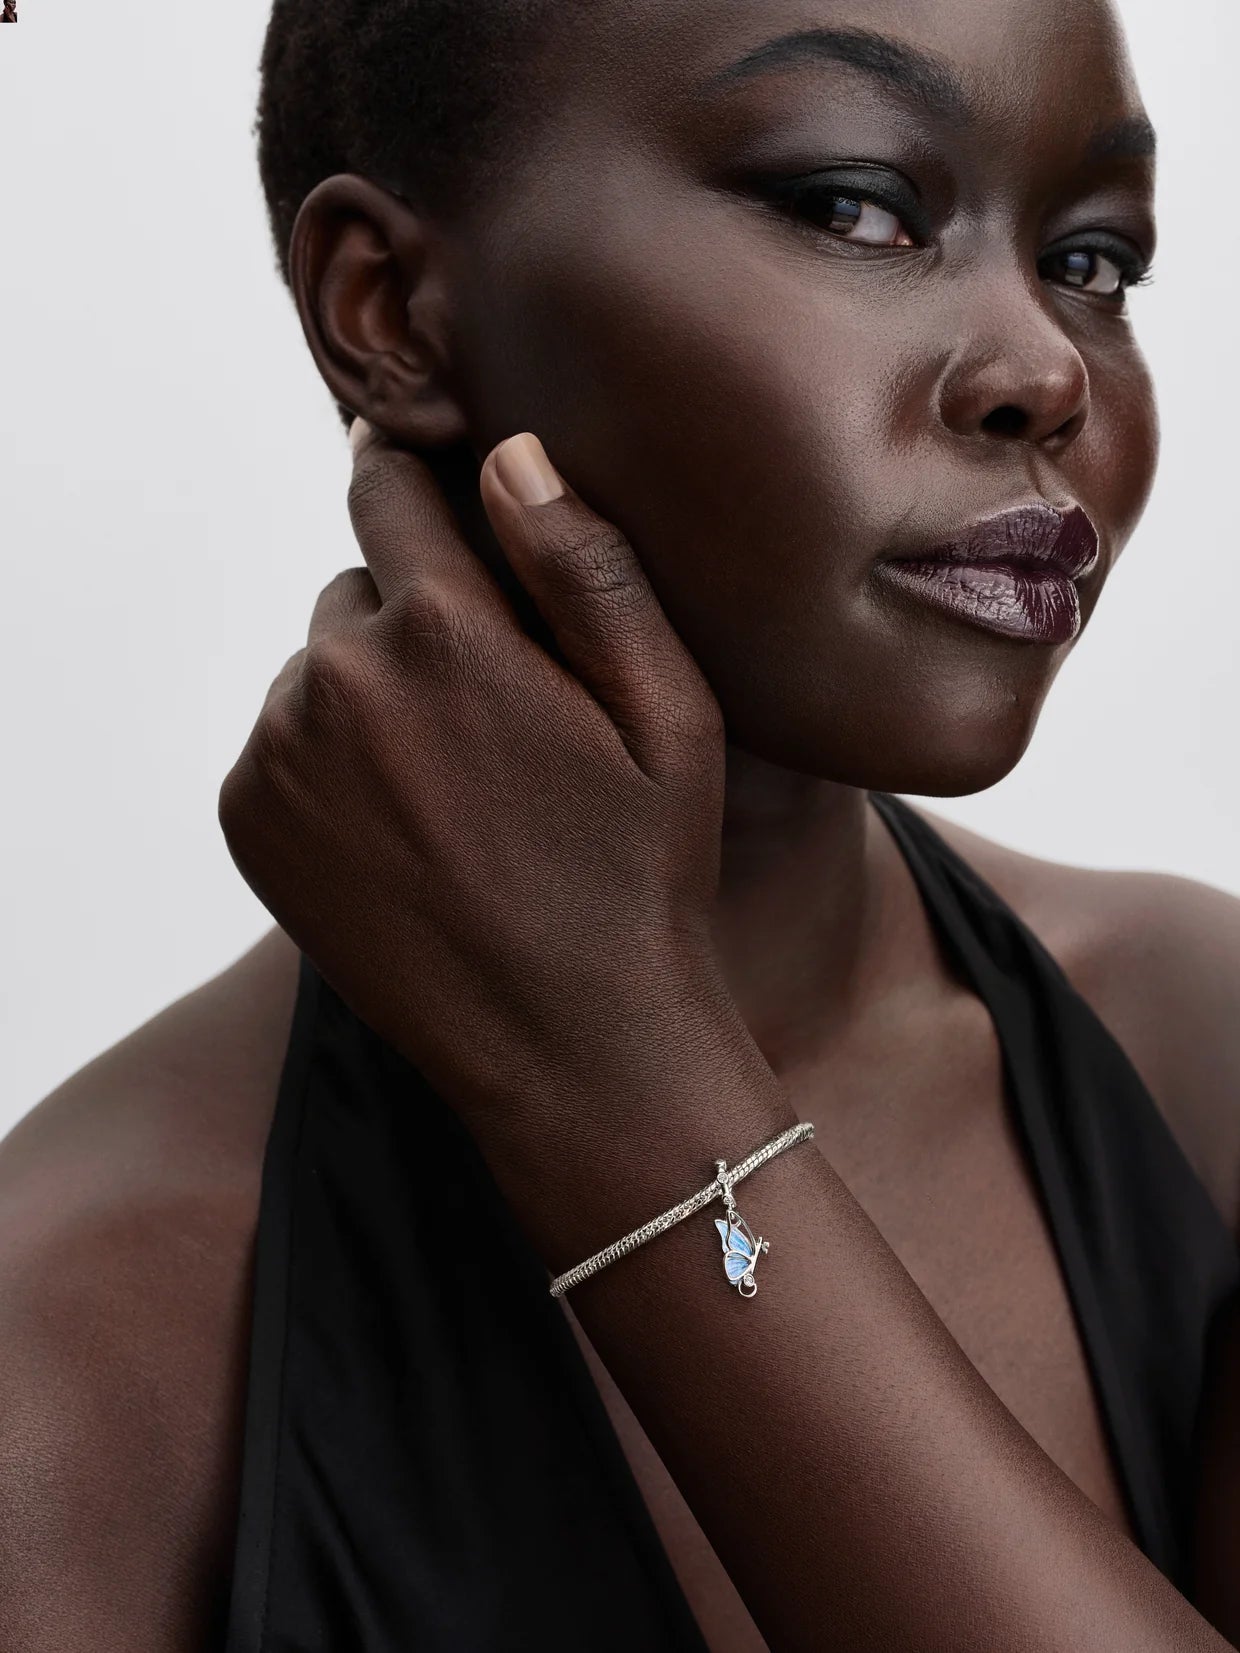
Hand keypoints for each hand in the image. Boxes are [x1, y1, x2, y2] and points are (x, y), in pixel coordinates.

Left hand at [218, 425, 747, 1141]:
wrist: (568, 1044)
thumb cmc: (639, 874)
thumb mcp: (668, 712)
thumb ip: (585, 566)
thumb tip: (510, 452)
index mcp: (441, 631)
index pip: (388, 485)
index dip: (421, 480)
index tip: (440, 492)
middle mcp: (335, 679)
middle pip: (360, 586)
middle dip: (419, 616)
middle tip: (498, 706)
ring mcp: (280, 754)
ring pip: (322, 667)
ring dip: (374, 691)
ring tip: (459, 782)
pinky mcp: (250, 818)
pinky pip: (286, 740)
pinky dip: (331, 760)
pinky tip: (410, 826)